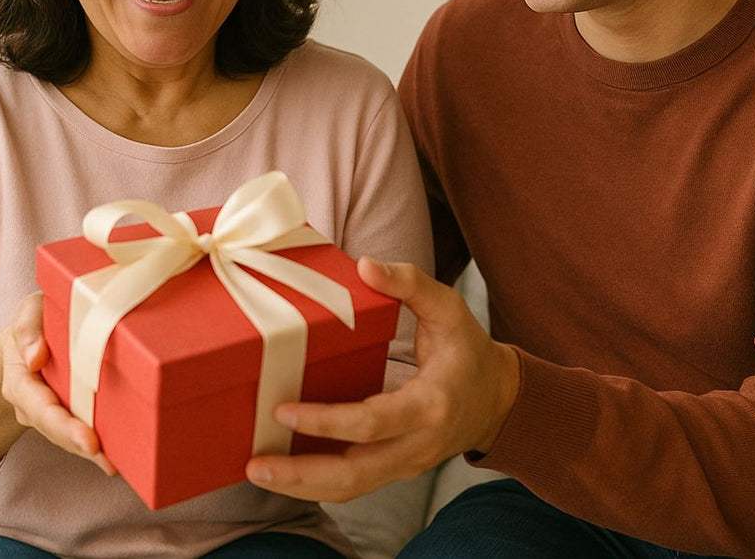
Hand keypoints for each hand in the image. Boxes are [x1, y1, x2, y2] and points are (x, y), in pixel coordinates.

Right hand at [1, 291, 115, 475]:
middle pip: (54, 429)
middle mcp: (33, 405)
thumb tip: (35, 357)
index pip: (39, 407)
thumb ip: (27, 329)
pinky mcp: (70, 415)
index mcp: (20, 381)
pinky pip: (82, 432)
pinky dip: (100, 446)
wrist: (37, 335)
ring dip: (92, 452)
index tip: (88, 439)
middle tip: (105, 459)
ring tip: (116, 464)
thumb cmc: (37, 321)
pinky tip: (120, 459)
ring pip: (68, 437)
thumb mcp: (29, 313)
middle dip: (78, 443)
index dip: (63, 425)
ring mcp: (51, 414)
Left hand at [245, 258, 518, 501]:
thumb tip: (366, 266)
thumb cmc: (469, 350)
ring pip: (351, 489)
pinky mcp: (396, 470)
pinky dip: (316, 484)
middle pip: (355, 474)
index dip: (325, 421)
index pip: (371, 423)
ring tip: (257, 472)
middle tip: (256, 464)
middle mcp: (418, 444)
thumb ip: (410, 284)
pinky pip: (354, 485)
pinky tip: (284, 474)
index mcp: (430, 405)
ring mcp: (407, 464)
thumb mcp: (449, 309)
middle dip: (302, 474)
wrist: (498, 400)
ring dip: (302, 486)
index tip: (283, 409)